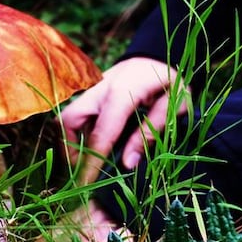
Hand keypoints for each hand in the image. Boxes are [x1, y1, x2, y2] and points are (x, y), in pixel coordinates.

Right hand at [60, 57, 188, 182]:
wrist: (158, 55)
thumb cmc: (170, 82)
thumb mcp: (175, 105)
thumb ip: (151, 131)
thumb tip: (127, 163)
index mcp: (122, 93)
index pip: (101, 134)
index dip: (91, 162)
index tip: (86, 186)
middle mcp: (99, 89)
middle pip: (68, 121)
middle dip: (69, 150)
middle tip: (82, 173)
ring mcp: (91, 91)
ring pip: (65, 119)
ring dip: (71, 144)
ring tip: (85, 165)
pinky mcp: (89, 95)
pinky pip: (74, 117)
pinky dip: (77, 136)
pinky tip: (90, 151)